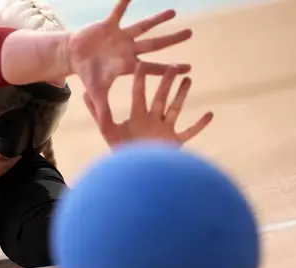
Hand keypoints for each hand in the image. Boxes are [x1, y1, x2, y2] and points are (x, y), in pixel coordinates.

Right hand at [67, 1, 191, 110]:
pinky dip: (124, 3)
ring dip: (157, 19)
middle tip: (190, 34)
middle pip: (154, 45)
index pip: (152, 68)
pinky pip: (118, 12)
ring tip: (173, 12)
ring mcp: (120, 37)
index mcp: (128, 66)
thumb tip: (106, 127)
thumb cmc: (88, 75)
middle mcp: (128, 50)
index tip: (187, 68)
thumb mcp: (97, 94)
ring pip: (142, 26)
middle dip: (171, 40)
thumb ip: (102, 108)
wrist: (74, 57)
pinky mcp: (108, 25)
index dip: (168, 69)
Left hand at [83, 62, 213, 147]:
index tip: (144, 63)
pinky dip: (200, 124)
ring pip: (176, 109)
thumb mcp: (107, 130)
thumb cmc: (119, 154)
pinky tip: (210, 113)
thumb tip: (84, 92)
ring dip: (182, 95)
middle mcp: (151, 122)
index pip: (139, 95)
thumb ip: (97, 112)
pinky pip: (190, 132)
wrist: (133, 177)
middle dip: (166, 83)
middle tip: (173, 65)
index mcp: (136, 118)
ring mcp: (164, 132)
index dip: (141, 80)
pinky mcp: (174, 144)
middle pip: (160, 98)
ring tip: (189, 79)